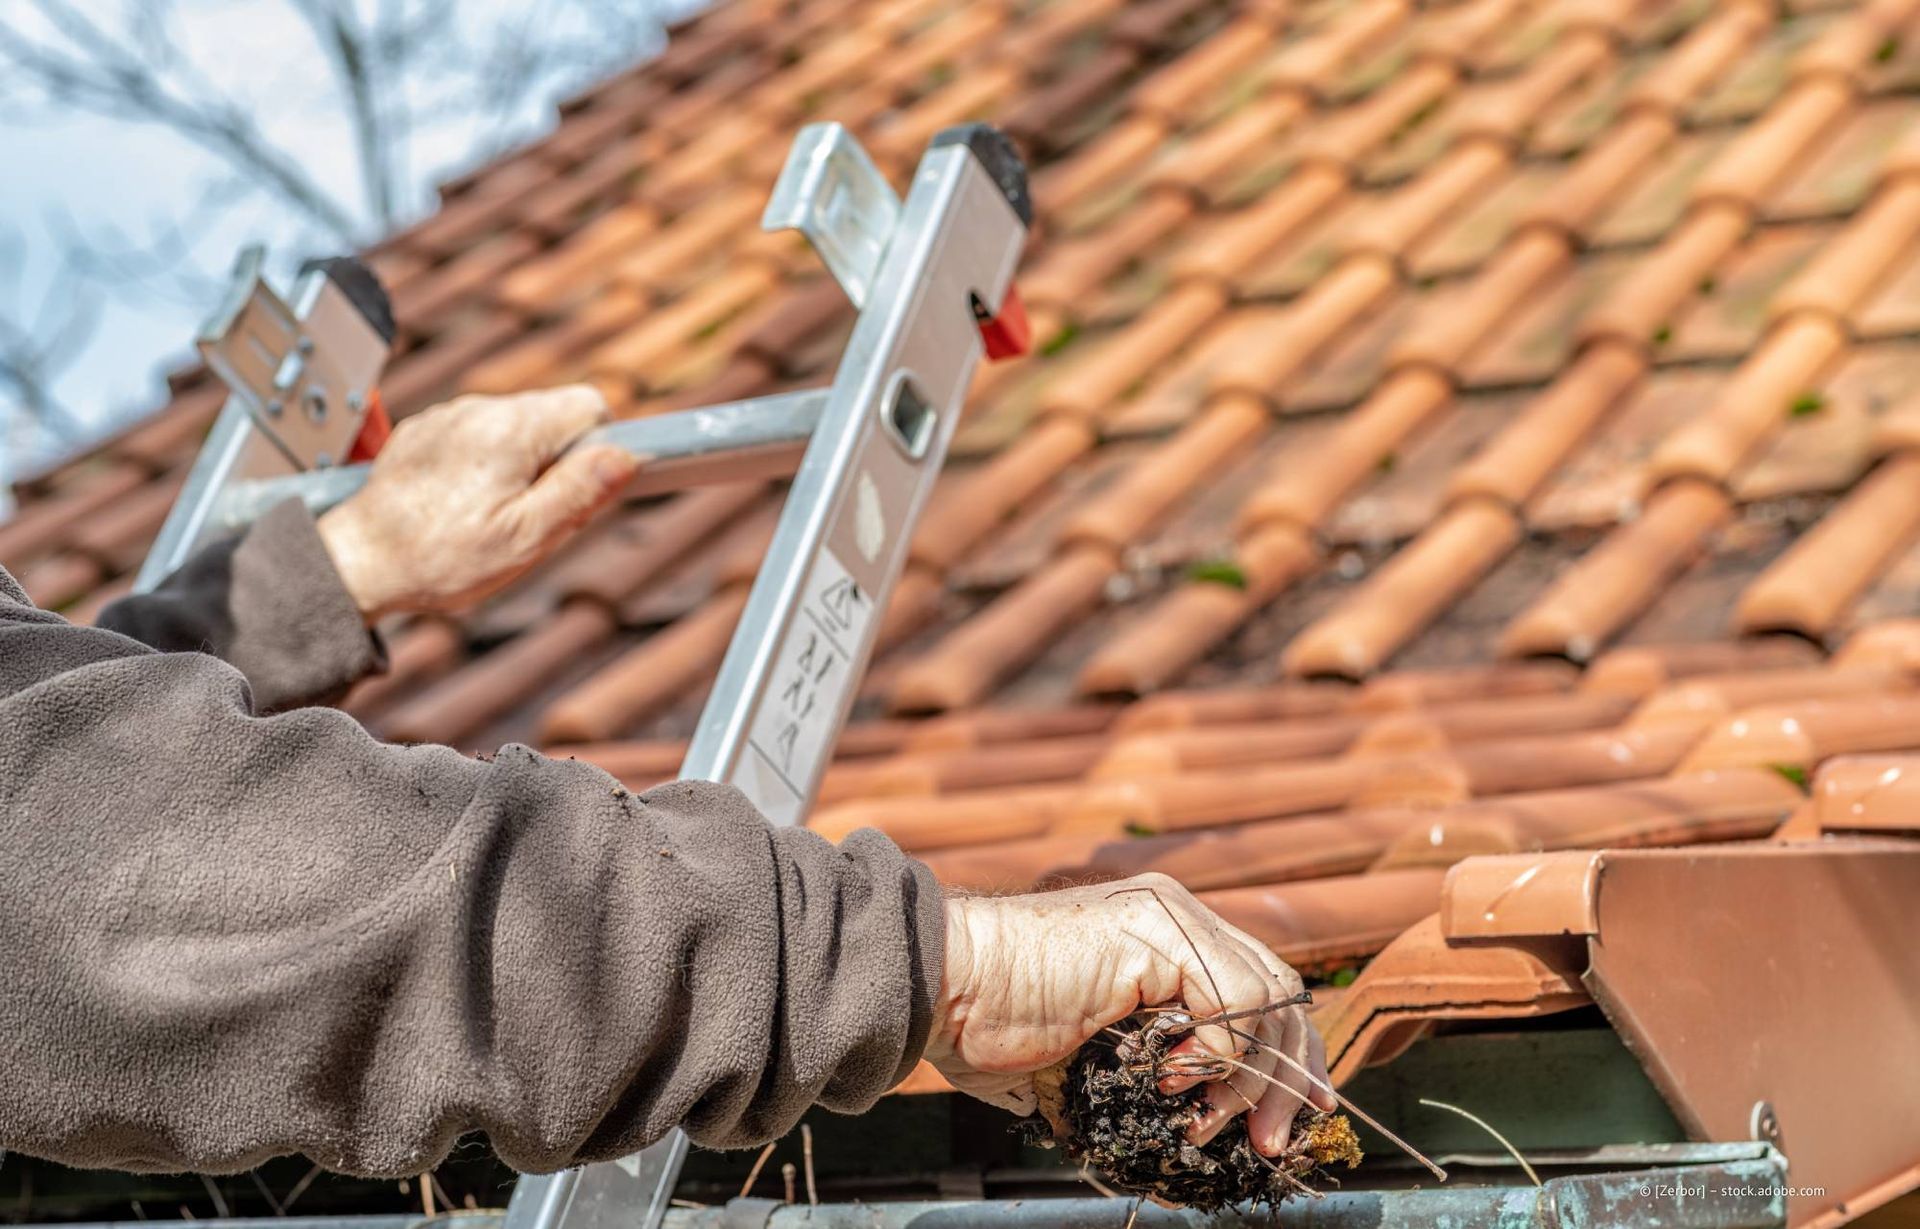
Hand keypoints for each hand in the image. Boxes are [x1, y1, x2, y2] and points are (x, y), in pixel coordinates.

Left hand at [318, 386, 637, 619]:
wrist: (357, 563)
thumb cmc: (439, 558)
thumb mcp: (525, 538)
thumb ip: (579, 493)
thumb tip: (624, 456)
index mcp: (512, 430)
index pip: (590, 405)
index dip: (598, 449)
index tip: (579, 489)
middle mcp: (478, 409)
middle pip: (552, 415)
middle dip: (558, 460)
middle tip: (533, 514)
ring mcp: (447, 416)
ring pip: (515, 426)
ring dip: (520, 462)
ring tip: (491, 513)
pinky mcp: (424, 431)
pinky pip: (476, 435)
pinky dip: (482, 463)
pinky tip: (461, 503)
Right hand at [926, 873, 1334, 1155]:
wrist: (943, 985)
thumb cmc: (989, 1024)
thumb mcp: (1090, 1055)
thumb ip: (1145, 1073)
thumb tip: (1189, 1135)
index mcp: (1163, 937)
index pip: (1260, 990)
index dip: (1286, 1058)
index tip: (1288, 1121)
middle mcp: (1177, 915)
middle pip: (1281, 991)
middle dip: (1290, 1077)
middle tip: (1272, 1143)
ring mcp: (1170, 916)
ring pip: (1269, 997)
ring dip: (1253, 1079)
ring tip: (1208, 1123)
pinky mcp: (1158, 930)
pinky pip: (1235, 997)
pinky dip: (1223, 1051)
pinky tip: (1176, 1078)